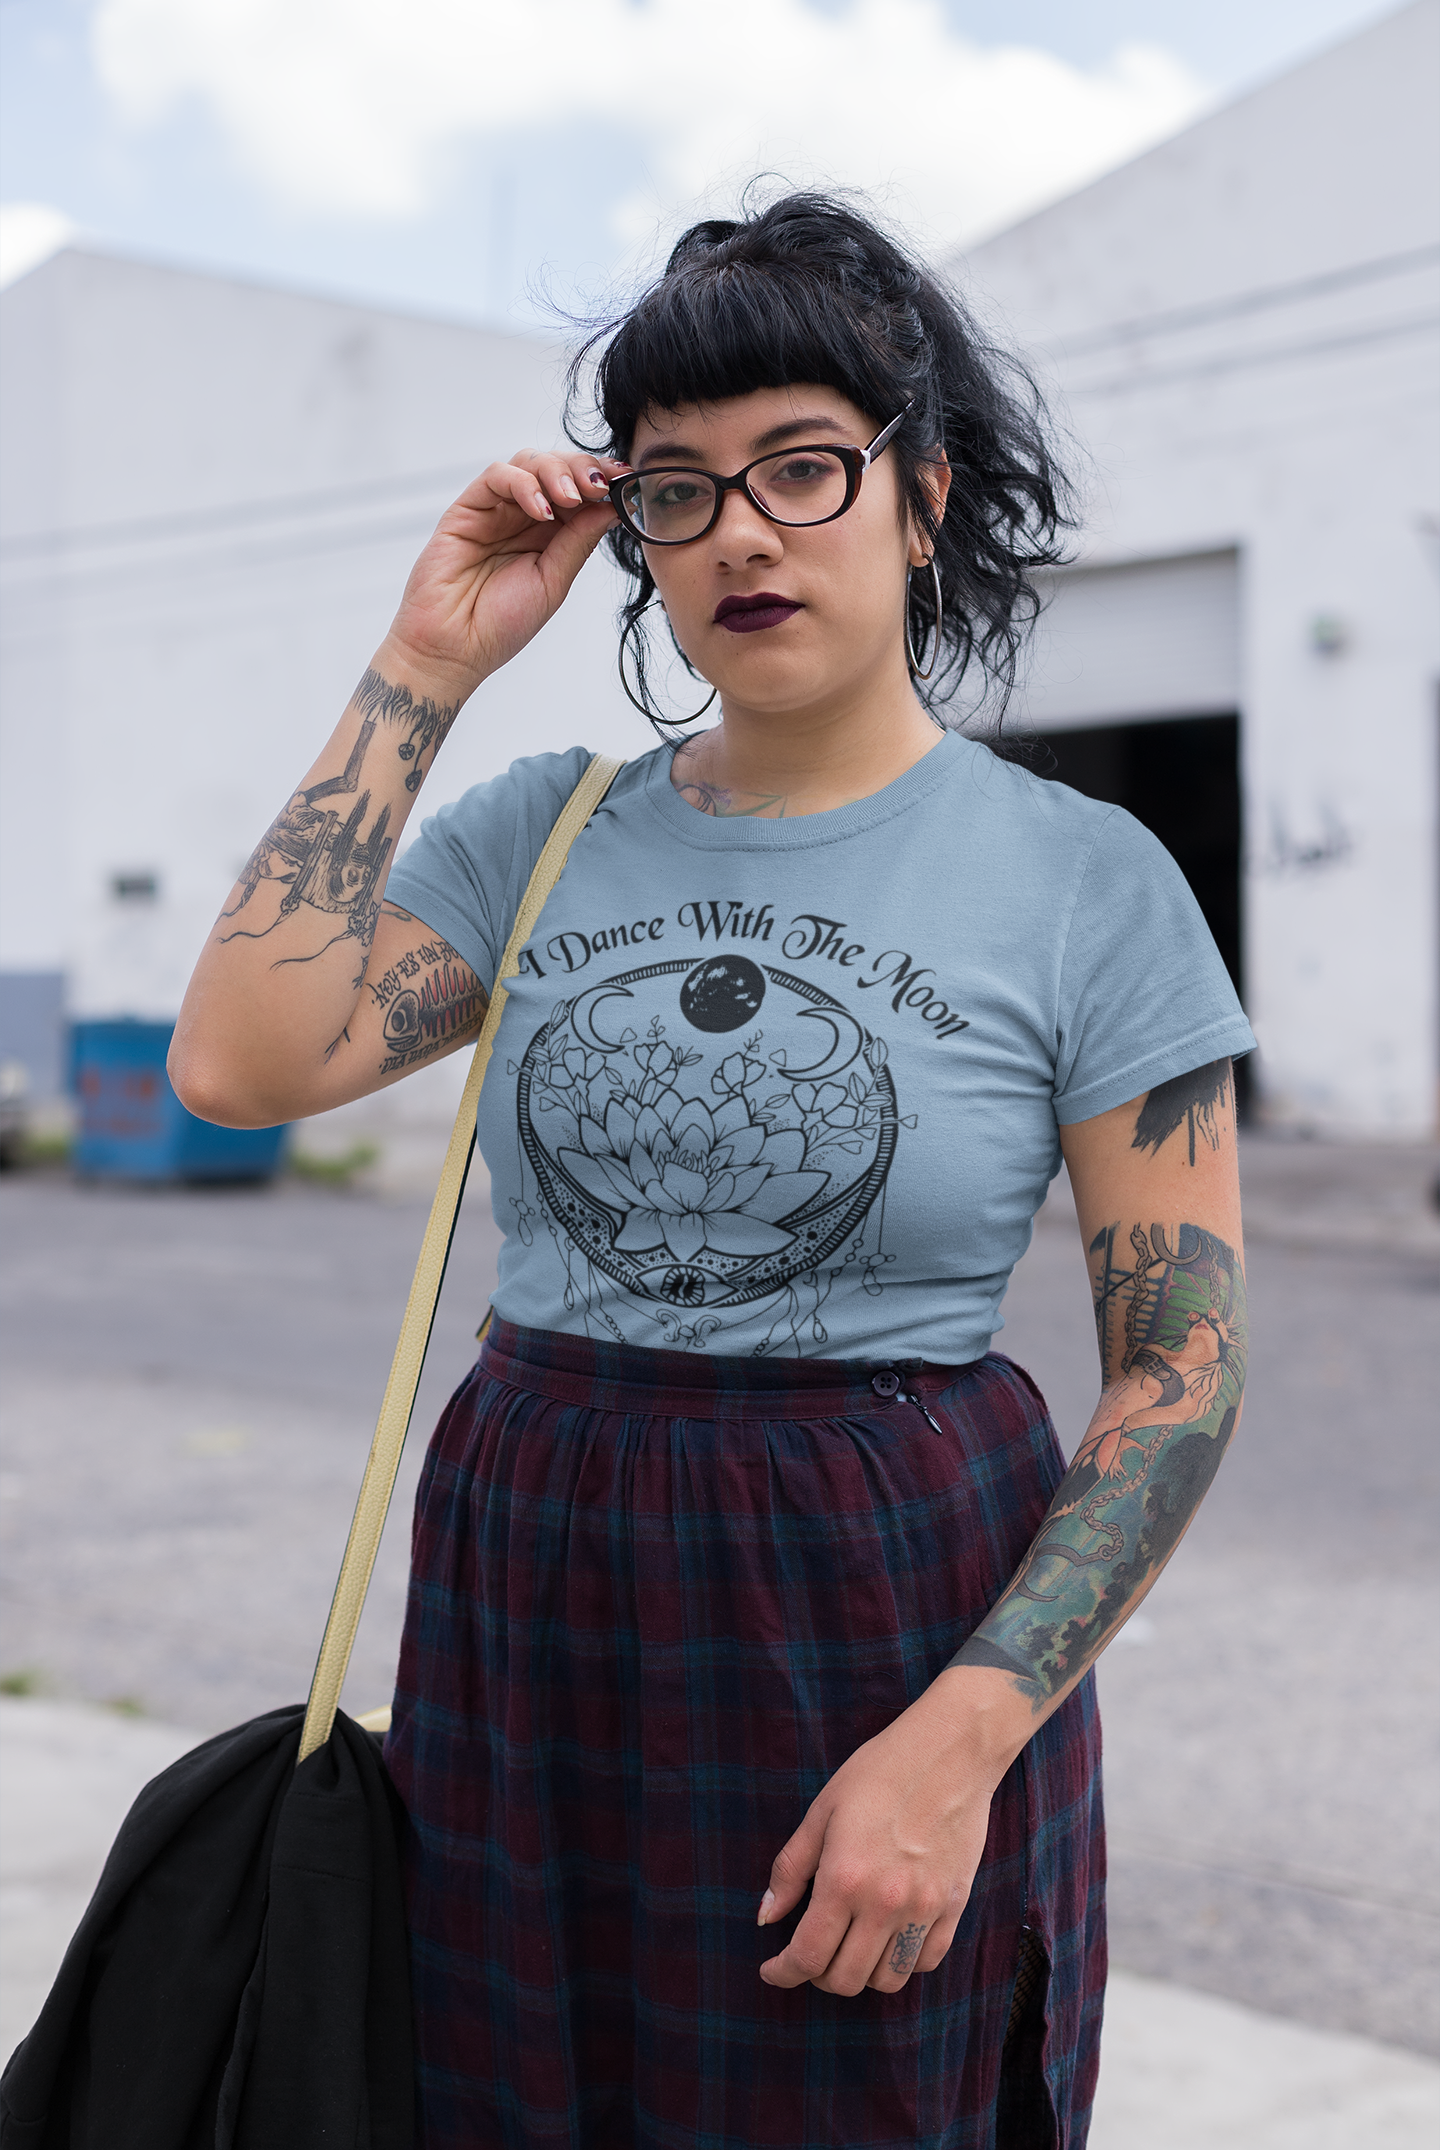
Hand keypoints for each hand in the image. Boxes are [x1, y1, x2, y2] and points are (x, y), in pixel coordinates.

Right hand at [379, 448, 627, 698]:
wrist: (454, 649)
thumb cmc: (501, 624)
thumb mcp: (554, 581)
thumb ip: (578, 541)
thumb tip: (613, 506)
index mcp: (550, 534)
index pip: (580, 491)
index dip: (603, 480)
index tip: (626, 480)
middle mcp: (523, 516)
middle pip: (557, 468)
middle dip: (584, 468)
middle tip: (601, 484)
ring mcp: (496, 509)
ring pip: (528, 462)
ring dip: (556, 472)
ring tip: (572, 497)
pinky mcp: (467, 508)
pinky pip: (497, 476)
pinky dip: (523, 483)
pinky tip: (540, 509)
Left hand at [756, 1671, 1026, 1995]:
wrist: (950, 1750)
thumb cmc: (880, 1772)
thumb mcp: (822, 1810)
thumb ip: (790, 1869)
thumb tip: (766, 1917)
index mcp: (844, 1878)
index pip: (807, 1956)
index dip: (783, 1973)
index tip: (772, 1970)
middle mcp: (884, 1903)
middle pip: (845, 1979)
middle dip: (817, 1975)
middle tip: (810, 1952)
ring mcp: (924, 1909)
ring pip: (887, 1980)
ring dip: (861, 1973)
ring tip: (850, 1945)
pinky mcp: (954, 1906)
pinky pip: (926, 1961)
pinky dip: (902, 1962)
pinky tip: (888, 1937)